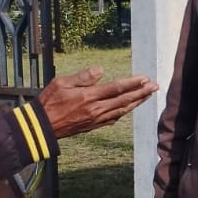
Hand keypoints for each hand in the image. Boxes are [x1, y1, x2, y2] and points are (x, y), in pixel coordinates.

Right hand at [38, 69, 157, 139]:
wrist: (41, 127)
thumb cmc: (49, 101)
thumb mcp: (62, 83)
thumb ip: (83, 76)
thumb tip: (100, 70)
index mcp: (89, 97)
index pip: (116, 88)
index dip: (132, 83)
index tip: (145, 78)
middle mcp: (96, 109)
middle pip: (124, 100)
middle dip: (141, 93)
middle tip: (155, 86)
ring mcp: (96, 119)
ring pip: (122, 110)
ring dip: (136, 102)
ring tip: (148, 96)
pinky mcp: (93, 126)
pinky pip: (113, 119)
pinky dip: (124, 112)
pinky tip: (129, 108)